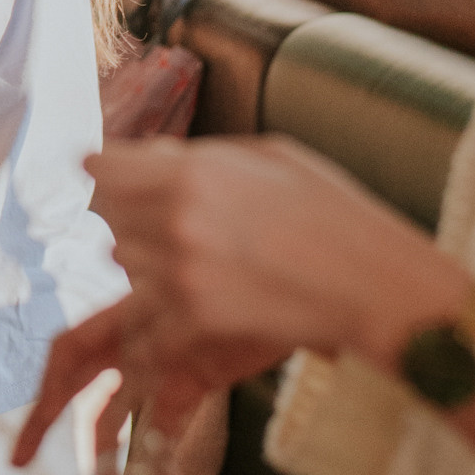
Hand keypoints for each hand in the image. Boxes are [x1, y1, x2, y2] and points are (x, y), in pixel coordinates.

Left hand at [14, 134, 472, 474]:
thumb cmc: (333, 210)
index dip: (103, 169)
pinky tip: (180, 307)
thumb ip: (200, 157)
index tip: (105, 173)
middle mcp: (174, 218)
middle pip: (106, 212)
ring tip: (186, 257)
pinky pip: (145, 319)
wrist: (373, 283)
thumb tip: (153, 156)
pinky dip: (155, 316)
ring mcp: (181, 273)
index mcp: (190, 171)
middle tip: (158, 215)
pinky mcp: (195, 319)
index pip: (101, 166)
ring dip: (142, 257)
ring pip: (121, 259)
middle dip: (126, 209)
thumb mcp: (267, 155)